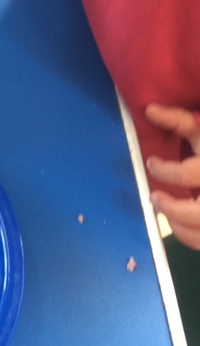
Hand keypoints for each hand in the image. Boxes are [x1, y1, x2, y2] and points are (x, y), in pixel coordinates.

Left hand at [145, 103, 199, 248]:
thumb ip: (179, 121)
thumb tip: (150, 110)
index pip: (189, 174)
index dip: (166, 171)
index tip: (151, 163)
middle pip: (198, 213)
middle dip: (173, 208)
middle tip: (155, 197)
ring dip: (178, 224)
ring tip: (164, 208)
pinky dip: (188, 235)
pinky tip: (179, 223)